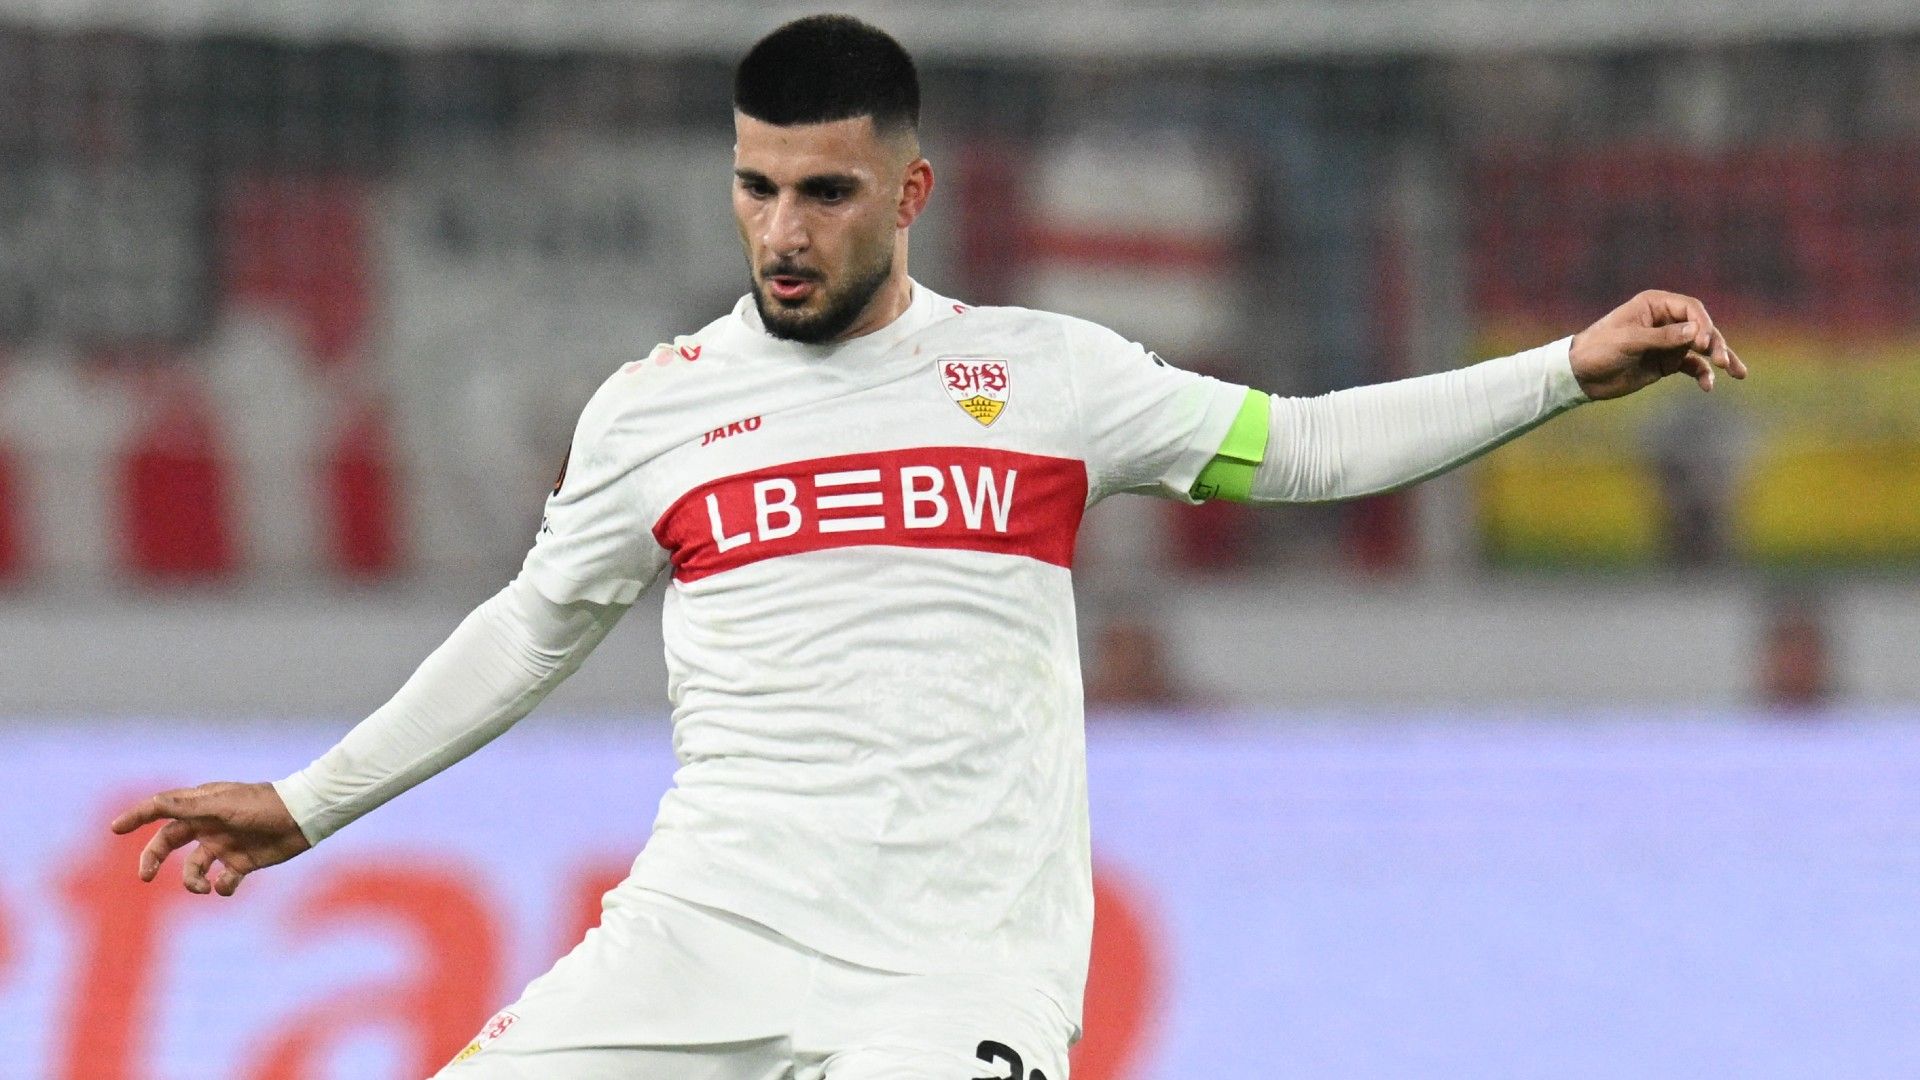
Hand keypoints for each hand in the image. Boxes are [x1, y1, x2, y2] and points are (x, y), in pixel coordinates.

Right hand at [109, 781, 311, 896]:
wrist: (304, 818)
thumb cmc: (264, 805)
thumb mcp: (224, 804)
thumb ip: (190, 806)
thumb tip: (156, 803)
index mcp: (202, 806)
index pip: (161, 809)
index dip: (137, 816)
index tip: (115, 828)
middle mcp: (208, 825)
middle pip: (168, 843)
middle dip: (153, 858)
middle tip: (144, 875)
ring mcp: (224, 844)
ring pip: (193, 868)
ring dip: (192, 881)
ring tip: (203, 887)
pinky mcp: (242, 862)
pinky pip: (222, 880)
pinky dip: (221, 887)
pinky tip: (227, 884)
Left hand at [1569, 290, 1747, 400]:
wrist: (1579, 375)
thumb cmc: (1598, 350)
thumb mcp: (1629, 342)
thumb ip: (1662, 337)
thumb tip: (1697, 332)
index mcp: (1654, 305)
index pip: (1690, 309)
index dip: (1703, 324)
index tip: (1704, 344)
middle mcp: (1665, 321)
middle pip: (1701, 328)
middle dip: (1716, 343)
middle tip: (1723, 361)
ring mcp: (1667, 343)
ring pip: (1702, 348)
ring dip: (1719, 358)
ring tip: (1736, 372)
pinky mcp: (1665, 363)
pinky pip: (1691, 366)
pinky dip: (1702, 374)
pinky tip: (1708, 386)